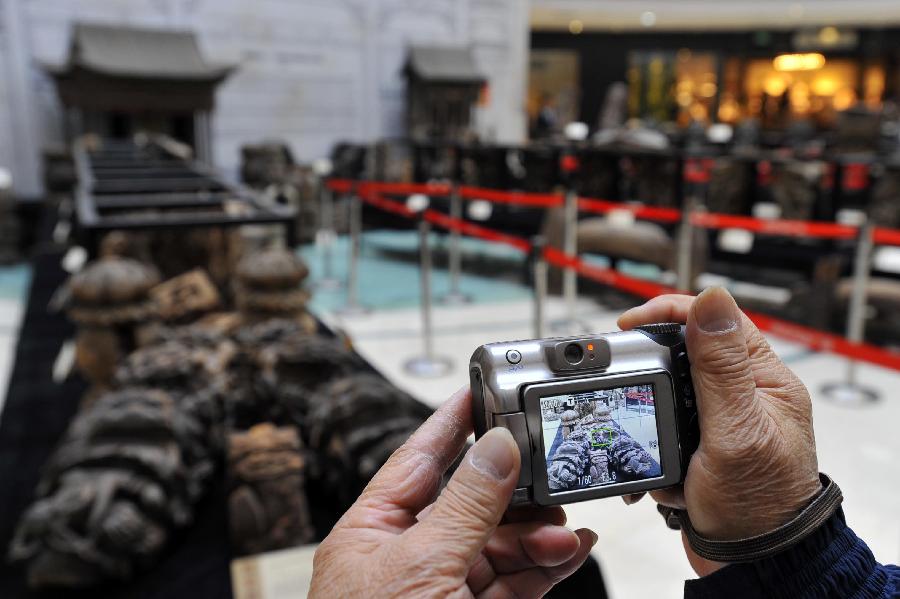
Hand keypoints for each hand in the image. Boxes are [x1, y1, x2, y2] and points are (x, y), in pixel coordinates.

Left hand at [308, 387, 595, 597]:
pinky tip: (571, 551)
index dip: (450, 423)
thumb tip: (497, 446)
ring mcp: (441, 592)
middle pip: (467, 501)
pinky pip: (515, 584)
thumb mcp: (423, 568)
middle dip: (512, 488)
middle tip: (548, 468)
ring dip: (537, 534)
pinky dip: (545, 568)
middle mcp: (405, 558)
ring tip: (567, 527)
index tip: (482, 389)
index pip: (416, 459)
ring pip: (498, 545)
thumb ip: (466, 506)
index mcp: (371, 533)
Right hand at [618, 287, 821, 575]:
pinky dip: (649, 436)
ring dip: (646, 403)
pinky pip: (664, 421)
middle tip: (618, 369)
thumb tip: (712, 298)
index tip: (629, 323)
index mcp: (764, 378)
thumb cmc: (758, 504)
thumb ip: (720, 365)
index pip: (716, 319)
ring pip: (669, 386)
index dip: (669, 311)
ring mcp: (721, 418)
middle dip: (649, 360)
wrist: (752, 563)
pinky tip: (651, 457)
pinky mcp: (702, 442)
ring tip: (631, 418)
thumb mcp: (735, 429)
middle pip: (687, 347)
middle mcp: (744, 392)